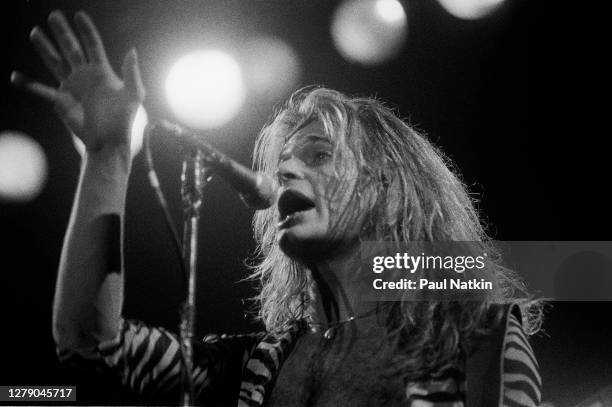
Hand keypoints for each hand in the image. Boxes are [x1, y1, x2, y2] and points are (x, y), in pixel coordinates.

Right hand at [11, 10, 144, 153]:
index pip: (93, 46)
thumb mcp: (133, 96)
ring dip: (45, 48)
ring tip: (35, 32)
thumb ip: (132, 73)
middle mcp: (84, 76)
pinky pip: (41, 90)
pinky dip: (29, 84)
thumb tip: (132, 50)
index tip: (79, 16)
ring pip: (55, 63)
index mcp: (101, 72)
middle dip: (62, 32)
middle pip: (71, 49)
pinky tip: (15, 77)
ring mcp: (71, 87)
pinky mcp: (61, 101)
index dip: (86, 31)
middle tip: (54, 15)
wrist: (109, 141)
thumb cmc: (123, 120)